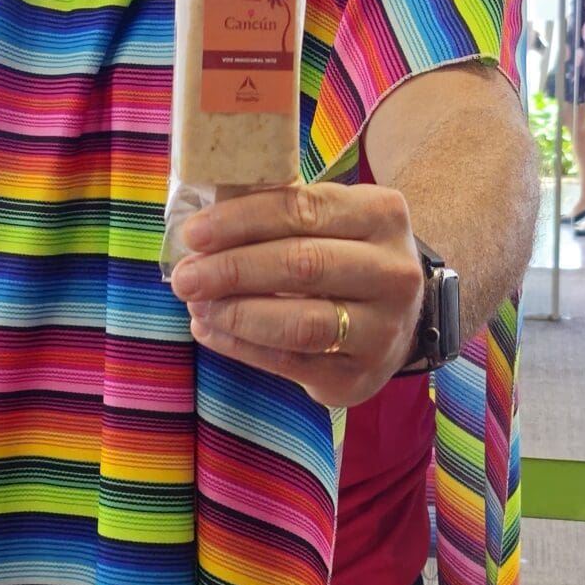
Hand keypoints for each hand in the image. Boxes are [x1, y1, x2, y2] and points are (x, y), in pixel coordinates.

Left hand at [169, 182, 424, 408]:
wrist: (399, 318)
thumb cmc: (347, 254)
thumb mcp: (333, 220)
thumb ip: (280, 212)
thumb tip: (204, 219)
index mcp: (382, 214)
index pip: (304, 208)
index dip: (243, 220)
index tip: (195, 233)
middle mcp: (393, 271)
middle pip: (303, 265)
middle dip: (233, 270)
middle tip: (185, 276)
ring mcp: (383, 328)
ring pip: (300, 322)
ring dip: (236, 314)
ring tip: (196, 306)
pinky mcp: (360, 375)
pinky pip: (290, 362)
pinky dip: (241, 347)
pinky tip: (210, 331)